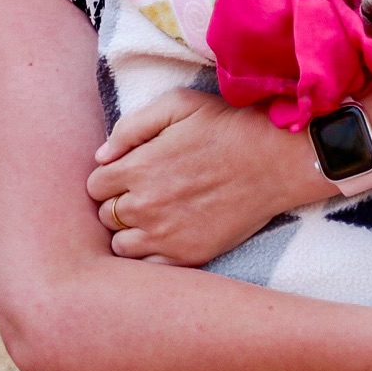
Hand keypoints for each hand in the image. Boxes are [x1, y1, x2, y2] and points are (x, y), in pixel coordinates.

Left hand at [87, 89, 328, 264]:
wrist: (277, 160)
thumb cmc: (228, 126)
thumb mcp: (178, 104)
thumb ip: (131, 127)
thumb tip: (101, 155)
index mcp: (138, 168)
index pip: (94, 185)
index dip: (109, 178)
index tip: (129, 174)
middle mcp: (145, 205)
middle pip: (104, 215)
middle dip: (118, 203)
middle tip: (144, 193)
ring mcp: (166, 235)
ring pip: (120, 245)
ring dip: (130, 231)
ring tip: (153, 217)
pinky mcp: (188, 255)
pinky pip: (148, 266)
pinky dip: (151, 255)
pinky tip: (167, 237)